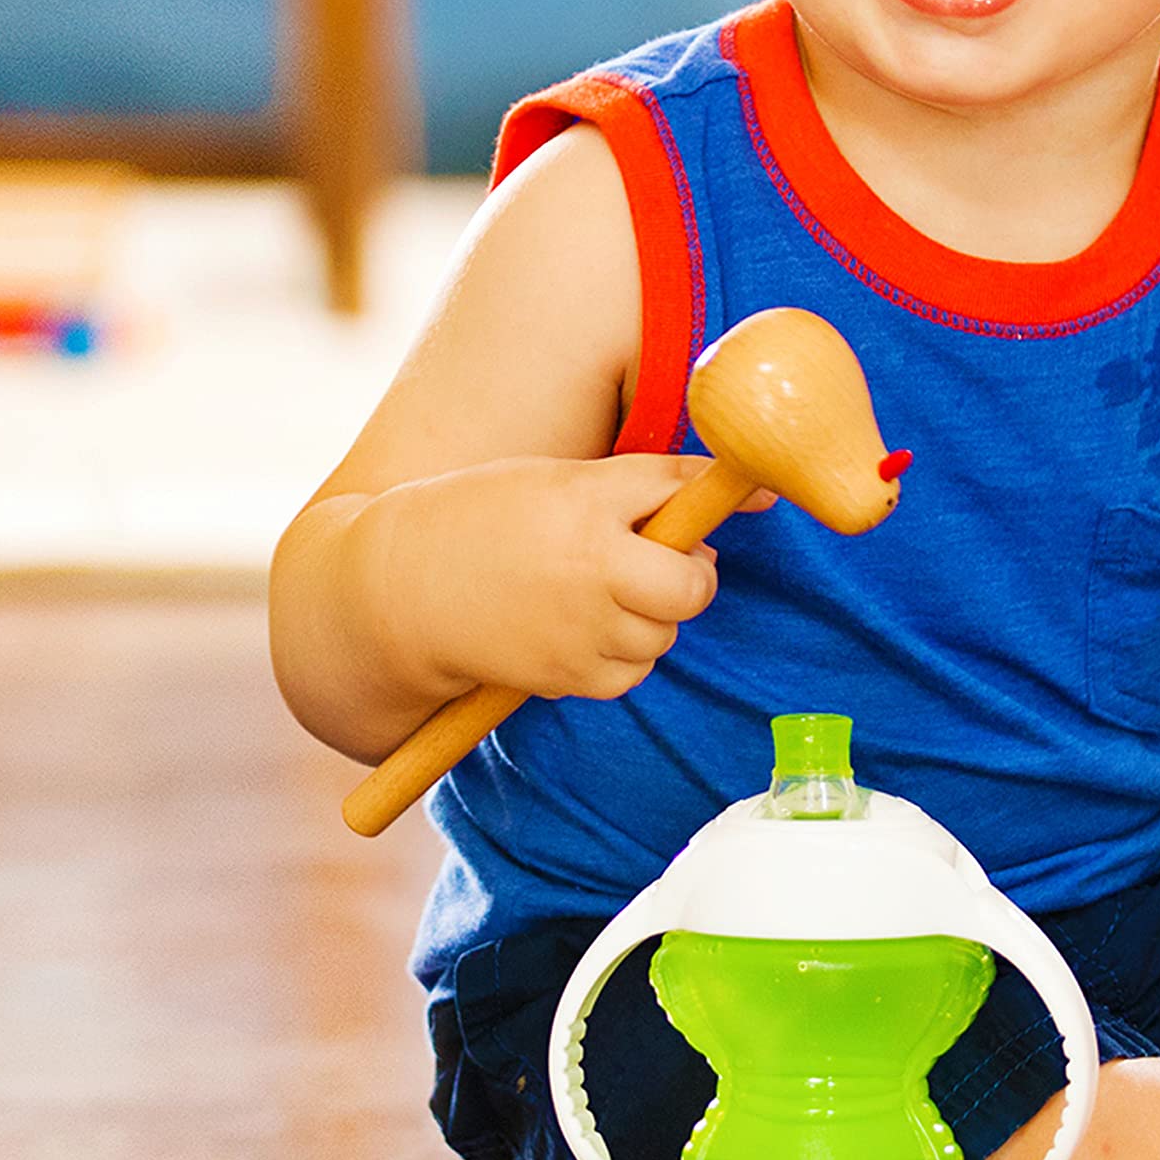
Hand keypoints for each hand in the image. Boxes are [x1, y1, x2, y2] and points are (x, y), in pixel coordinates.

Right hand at [374, 454, 770, 704]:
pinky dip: (621, 652)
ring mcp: (582, 629)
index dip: (720, 493)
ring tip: (596, 591)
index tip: (758, 491)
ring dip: (650, 615)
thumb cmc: (484, 519)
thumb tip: (760, 492)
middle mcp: (591, 567)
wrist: (398, 591)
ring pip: (665, 631)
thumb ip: (647, 486)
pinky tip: (579, 626)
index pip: (678, 492)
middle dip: (688, 576)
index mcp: (585, 502)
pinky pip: (633, 670)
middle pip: (693, 586)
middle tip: (659, 560)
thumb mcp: (558, 481)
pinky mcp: (570, 677)